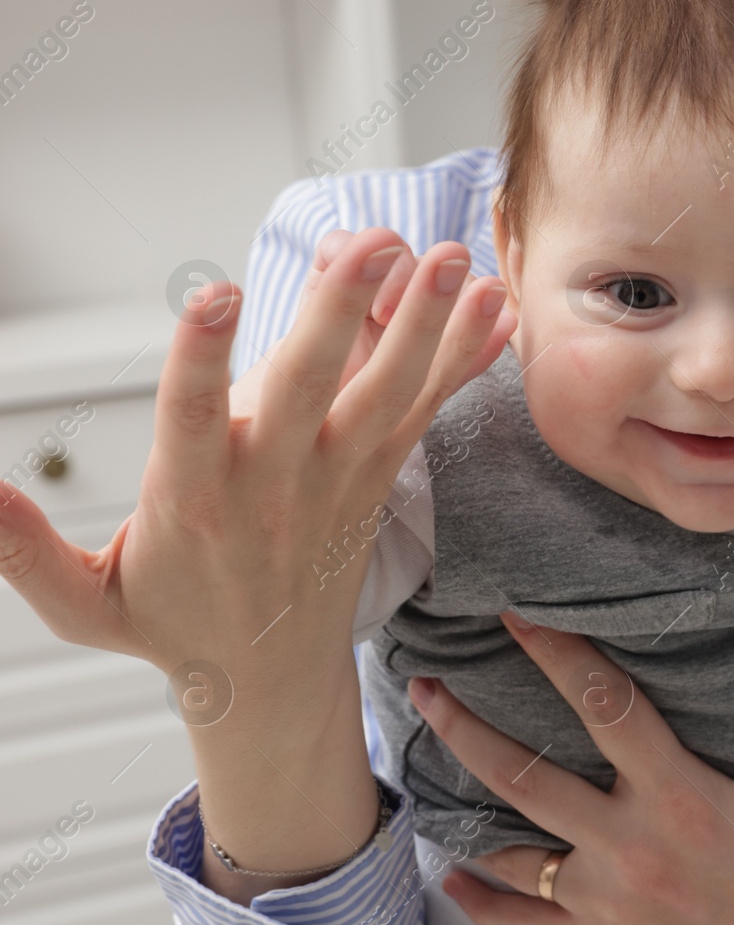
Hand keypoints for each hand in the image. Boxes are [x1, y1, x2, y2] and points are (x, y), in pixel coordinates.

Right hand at [0, 227, 514, 895]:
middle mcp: (276, 483)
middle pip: (311, 389)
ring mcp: (339, 480)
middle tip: (374, 244)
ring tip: (454, 260)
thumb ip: (24, 553)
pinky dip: (462, 362)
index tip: (214, 295)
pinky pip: (425, 414)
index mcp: (195, 499)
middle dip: (342, 313)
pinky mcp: (378, 480)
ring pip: (386, 396)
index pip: (193, 420)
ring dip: (424, 326)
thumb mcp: (83, 604)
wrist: (270, 680)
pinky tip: (496, 308)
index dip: (202, 359)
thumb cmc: (173, 625)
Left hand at [408, 605, 733, 924]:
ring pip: (509, 848)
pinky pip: (521, 921)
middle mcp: (635, 849)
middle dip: (465, 725)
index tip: (511, 613)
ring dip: (461, 801)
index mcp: (687, 798)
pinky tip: (451, 869)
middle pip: (524, 776)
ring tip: (422, 756)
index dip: (555, 654)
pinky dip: (480, 896)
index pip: (604, 706)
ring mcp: (611, 903)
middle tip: (422, 682)